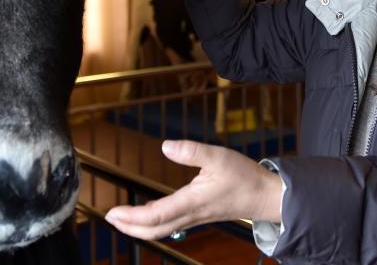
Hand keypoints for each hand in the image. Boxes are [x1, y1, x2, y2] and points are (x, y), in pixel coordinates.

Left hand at [104, 140, 282, 240]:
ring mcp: (195, 217)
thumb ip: (191, 151)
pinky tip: (149, 213)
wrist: (266, 196)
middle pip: (154, 230)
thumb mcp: (218, 156)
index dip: (132, 216)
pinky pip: (171, 225)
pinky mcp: (199, 215)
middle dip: (129, 227)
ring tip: (123, 218)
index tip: (113, 211)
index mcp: (192, 202)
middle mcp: (191, 214)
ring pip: (161, 229)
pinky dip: (154, 223)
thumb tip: (165, 146)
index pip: (155, 215)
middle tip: (110, 217)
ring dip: (139, 227)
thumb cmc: (245, 177)